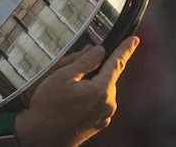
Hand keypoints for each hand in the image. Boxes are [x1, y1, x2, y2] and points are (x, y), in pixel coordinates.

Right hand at [14, 36, 138, 146]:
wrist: (42, 135)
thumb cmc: (48, 106)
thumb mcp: (61, 76)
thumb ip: (83, 62)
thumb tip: (98, 51)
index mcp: (101, 90)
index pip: (117, 64)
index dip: (125, 50)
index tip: (134, 40)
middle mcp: (108, 104)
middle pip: (105, 77)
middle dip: (91, 70)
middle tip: (66, 72)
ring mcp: (104, 116)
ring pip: (100, 90)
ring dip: (87, 85)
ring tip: (63, 92)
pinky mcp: (99, 123)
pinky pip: (97, 102)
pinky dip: (87, 97)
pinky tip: (68, 102)